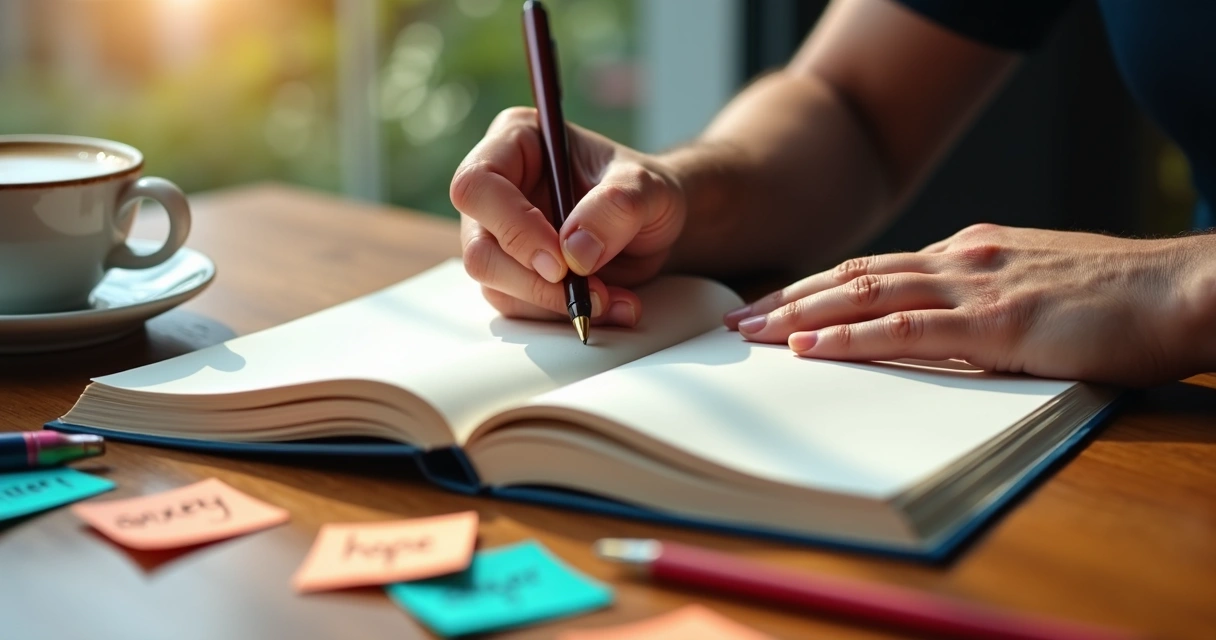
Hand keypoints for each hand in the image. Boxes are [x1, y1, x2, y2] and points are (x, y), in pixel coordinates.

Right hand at [451, 107, 684, 326]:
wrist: (653, 225)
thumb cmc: (644, 191)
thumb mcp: (649, 187)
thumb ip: (617, 207)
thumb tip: (575, 252)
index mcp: (515, 142)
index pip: (478, 184)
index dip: (513, 227)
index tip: (561, 263)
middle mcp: (496, 190)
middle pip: (478, 247)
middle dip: (533, 281)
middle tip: (588, 293)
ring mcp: (498, 235)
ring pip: (495, 285)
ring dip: (553, 304)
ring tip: (613, 300)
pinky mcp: (512, 274)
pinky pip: (520, 308)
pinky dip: (563, 315)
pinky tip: (610, 306)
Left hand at [724, 224, 1214, 385]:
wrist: (1183, 290)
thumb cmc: (1117, 300)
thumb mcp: (1032, 291)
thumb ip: (979, 305)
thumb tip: (933, 331)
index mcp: (967, 253)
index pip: (874, 269)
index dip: (818, 288)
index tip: (777, 306)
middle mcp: (960, 260)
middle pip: (854, 275)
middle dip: (790, 297)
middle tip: (738, 318)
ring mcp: (976, 288)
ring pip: (866, 294)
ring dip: (802, 314)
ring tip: (753, 332)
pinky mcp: (998, 323)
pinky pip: (907, 330)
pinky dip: (852, 337)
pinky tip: (813, 347)